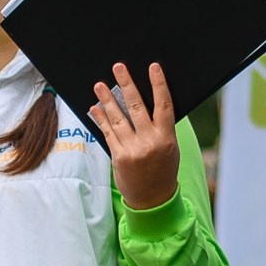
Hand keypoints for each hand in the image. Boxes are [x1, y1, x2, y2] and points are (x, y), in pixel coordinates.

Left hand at [89, 62, 180, 210]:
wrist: (152, 199)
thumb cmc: (163, 169)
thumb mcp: (170, 148)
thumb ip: (161, 127)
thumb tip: (151, 102)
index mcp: (166, 137)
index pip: (164, 104)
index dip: (159, 84)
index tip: (153, 67)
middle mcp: (149, 141)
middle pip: (136, 106)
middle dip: (126, 84)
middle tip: (118, 68)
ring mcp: (132, 149)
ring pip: (118, 118)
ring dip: (107, 99)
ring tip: (99, 85)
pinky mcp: (118, 156)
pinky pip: (107, 133)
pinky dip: (100, 119)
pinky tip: (95, 108)